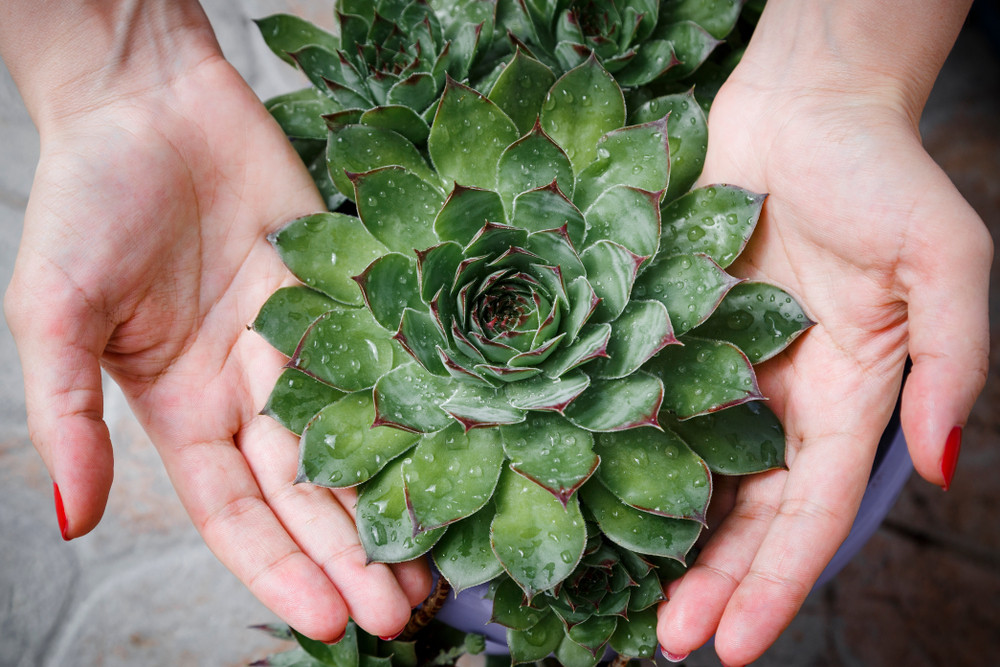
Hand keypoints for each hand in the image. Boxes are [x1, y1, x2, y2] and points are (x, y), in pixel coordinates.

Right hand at [2, 15, 428, 640]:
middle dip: (353, 557)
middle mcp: (255, 392)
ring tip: (439, 567)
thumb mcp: (54, 316)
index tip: (330, 624)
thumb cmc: (86, 205)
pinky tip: (461, 451)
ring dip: (395, 501)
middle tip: (405, 618)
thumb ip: (68, 415)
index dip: (281, 571)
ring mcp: (308, 345)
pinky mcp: (349, 293)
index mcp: (187, 412)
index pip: (239, 515)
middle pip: (312, 494)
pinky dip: (422, 405)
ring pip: (361, 441)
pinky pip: (388, 358)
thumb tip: (68, 519)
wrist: (150, 103)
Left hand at [656, 2, 990, 663]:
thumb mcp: (948, 263)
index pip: (813, 512)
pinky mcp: (669, 328)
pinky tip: (589, 490)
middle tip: (668, 642)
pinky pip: (643, 399)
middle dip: (713, 580)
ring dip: (662, 534)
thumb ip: (954, 364)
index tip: (735, 645)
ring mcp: (719, 366)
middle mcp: (778, 397)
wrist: (803, 106)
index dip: (779, 582)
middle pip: (745, 509)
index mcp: (846, 398)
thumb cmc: (883, 174)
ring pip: (689, 469)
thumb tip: (945, 466)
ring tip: (626, 595)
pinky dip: (624, 448)